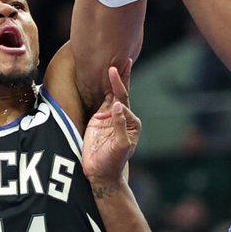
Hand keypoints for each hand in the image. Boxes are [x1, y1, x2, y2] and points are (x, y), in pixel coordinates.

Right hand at [82, 63, 140, 187]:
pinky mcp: (99, 119)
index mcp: (131, 122)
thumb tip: (117, 105)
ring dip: (114, 80)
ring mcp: (111, 116)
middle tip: (123, 59)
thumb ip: (119, 125)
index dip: (119, 86)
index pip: (124, 100)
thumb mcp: (120, 145)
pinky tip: (105, 77)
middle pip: (122, 93)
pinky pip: (102, 100)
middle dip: (122, 77)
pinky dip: (104, 88)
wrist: (100, 172)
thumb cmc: (113, 161)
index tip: (114, 72)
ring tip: (115, 64)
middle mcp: (123, 116)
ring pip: (113, 94)